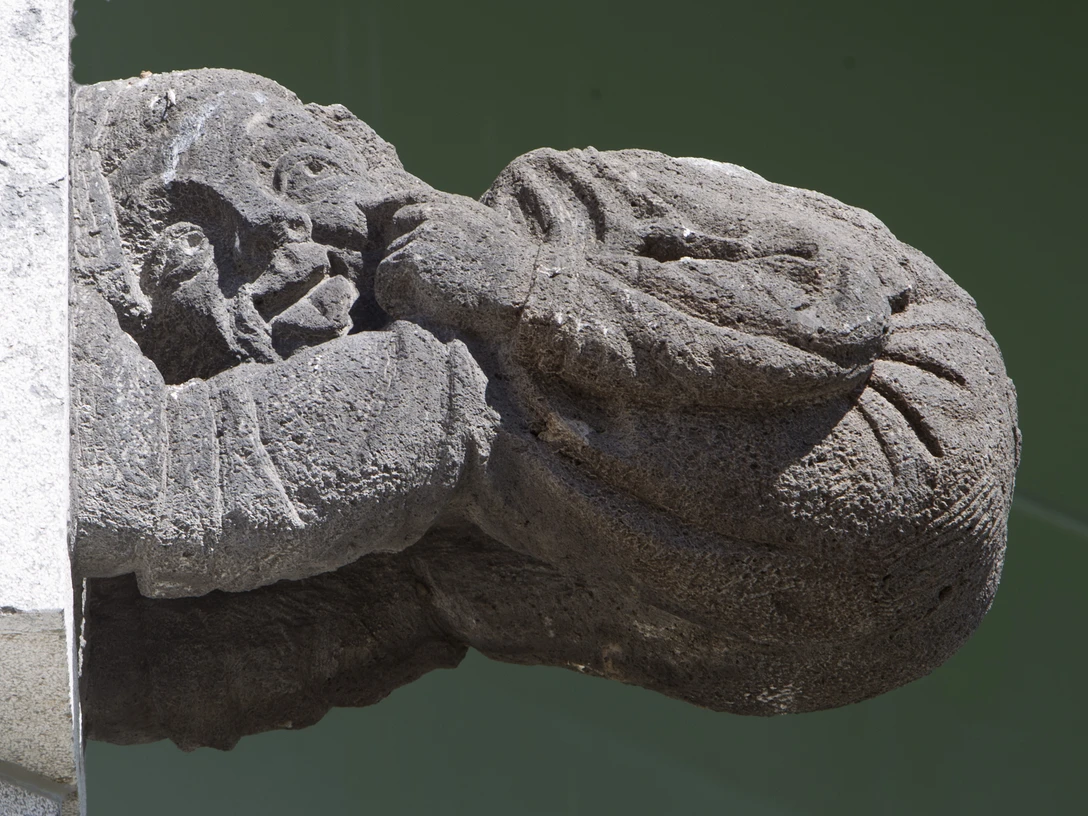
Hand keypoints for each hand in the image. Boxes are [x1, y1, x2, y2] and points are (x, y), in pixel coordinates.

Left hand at [376, 192, 537, 341]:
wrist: (523, 292)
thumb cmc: (513, 275)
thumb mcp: (488, 235)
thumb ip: (459, 226)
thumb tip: (432, 231)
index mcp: (455, 206)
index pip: (409, 197)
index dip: (389, 208)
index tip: (368, 211)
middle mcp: (435, 213)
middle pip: (396, 229)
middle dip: (404, 255)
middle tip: (428, 282)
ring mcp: (423, 234)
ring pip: (390, 259)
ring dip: (403, 281)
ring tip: (436, 297)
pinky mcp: (415, 259)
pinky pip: (386, 280)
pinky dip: (396, 297)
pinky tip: (422, 305)